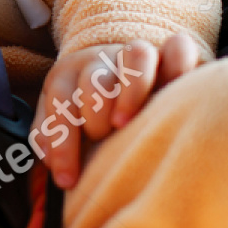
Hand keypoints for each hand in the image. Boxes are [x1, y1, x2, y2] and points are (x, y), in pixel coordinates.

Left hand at [34, 32, 201, 189]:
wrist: (115, 72)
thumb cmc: (86, 111)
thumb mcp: (62, 120)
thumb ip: (50, 135)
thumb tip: (46, 158)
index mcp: (70, 74)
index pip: (61, 101)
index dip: (62, 143)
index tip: (66, 180)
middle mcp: (103, 60)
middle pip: (96, 78)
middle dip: (94, 113)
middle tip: (101, 138)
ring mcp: (137, 54)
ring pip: (137, 56)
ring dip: (133, 89)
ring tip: (127, 122)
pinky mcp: (171, 54)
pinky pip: (180, 47)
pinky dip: (181, 64)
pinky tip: (180, 92)